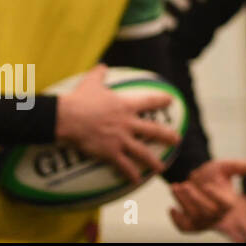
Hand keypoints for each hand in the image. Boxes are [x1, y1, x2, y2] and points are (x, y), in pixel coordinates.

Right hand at [54, 65, 180, 182]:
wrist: (67, 118)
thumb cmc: (79, 99)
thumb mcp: (91, 82)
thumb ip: (100, 73)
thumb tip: (102, 65)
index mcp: (126, 106)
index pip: (149, 101)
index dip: (161, 101)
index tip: (170, 101)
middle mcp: (128, 123)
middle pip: (153, 131)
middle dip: (167, 136)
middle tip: (177, 140)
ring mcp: (121, 139)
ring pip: (142, 152)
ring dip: (153, 161)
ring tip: (162, 168)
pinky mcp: (110, 152)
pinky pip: (124, 166)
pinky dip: (131, 174)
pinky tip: (136, 181)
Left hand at [168, 159, 245, 232]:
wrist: (199, 181)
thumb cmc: (213, 174)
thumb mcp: (224, 166)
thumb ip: (237, 166)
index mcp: (229, 202)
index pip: (225, 205)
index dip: (216, 197)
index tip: (207, 185)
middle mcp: (218, 215)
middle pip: (207, 212)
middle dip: (194, 199)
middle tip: (185, 185)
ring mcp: (204, 222)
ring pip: (194, 218)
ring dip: (183, 203)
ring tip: (176, 187)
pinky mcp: (191, 226)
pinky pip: (184, 228)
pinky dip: (177, 221)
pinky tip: (171, 208)